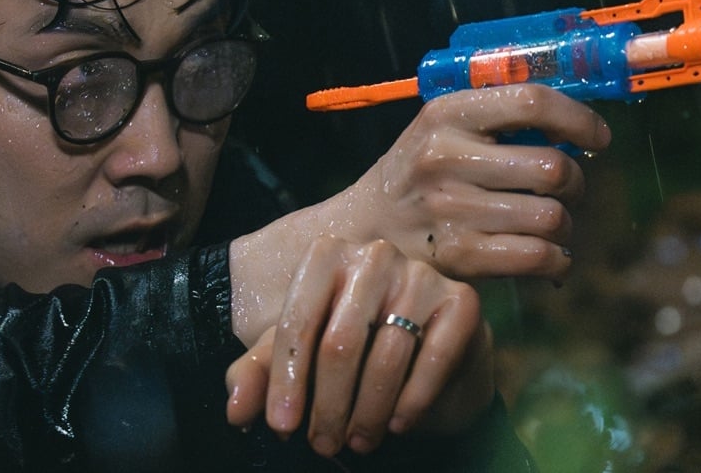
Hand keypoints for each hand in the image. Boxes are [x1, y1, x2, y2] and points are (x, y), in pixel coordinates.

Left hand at [225, 236, 494, 456]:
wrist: (426, 344)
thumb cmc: (351, 344)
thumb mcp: (299, 357)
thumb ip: (259, 377)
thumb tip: (236, 411)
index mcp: (326, 255)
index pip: (298, 322)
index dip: (286, 381)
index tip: (281, 427)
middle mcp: (374, 255)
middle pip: (341, 343)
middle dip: (328, 405)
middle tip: (322, 444)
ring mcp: (422, 275)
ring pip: (387, 357)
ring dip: (368, 412)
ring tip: (356, 441)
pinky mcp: (463, 301)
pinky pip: (434, 359)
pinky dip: (413, 401)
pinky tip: (399, 426)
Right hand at [334, 84, 610, 281]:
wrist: (364, 229)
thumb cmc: (422, 173)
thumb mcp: (444, 127)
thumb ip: (500, 114)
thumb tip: (581, 117)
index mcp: (447, 113)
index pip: (531, 101)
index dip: (578, 119)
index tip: (597, 137)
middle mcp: (444, 157)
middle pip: (553, 168)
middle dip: (574, 183)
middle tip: (562, 189)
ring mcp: (450, 209)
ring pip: (553, 217)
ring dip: (565, 225)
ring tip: (548, 223)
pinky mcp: (458, 255)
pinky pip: (539, 256)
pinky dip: (556, 260)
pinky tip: (548, 255)